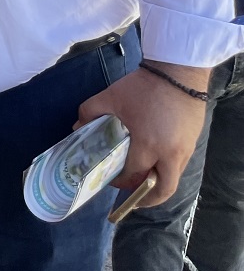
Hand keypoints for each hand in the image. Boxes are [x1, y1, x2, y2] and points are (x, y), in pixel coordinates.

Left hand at [76, 62, 209, 205]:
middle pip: (162, 189)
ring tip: (143, 183)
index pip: (133, 174)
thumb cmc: (142, 87)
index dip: (120, 181)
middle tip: (133, 196)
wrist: (177, 72)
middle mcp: (170, 154)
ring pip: (174, 179)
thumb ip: (89, 113)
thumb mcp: (110, 97)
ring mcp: (185, 150)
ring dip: (158, 185)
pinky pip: (180, 166)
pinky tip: (154, 163)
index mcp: (148, 145)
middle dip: (146, 198)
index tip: (110, 179)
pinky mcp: (193, 143)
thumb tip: (78, 128)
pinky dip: (167, 170)